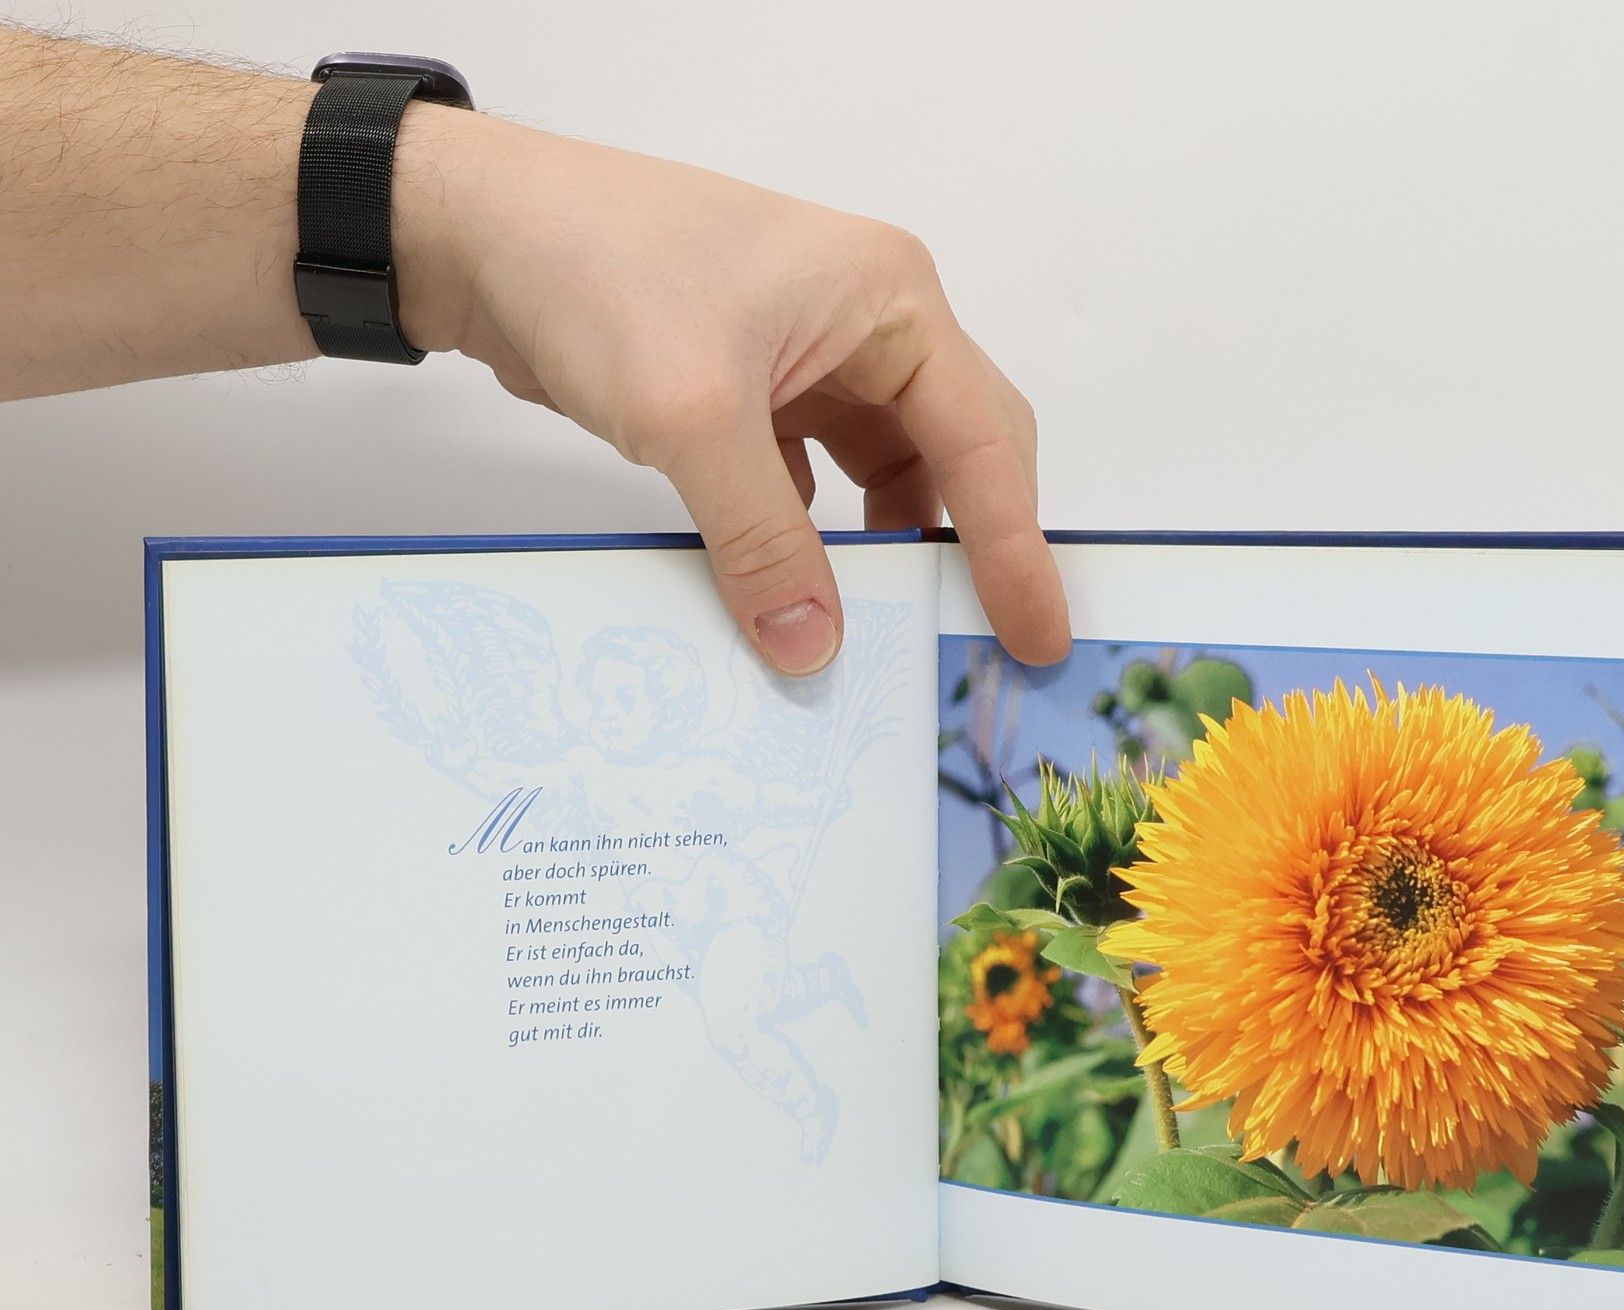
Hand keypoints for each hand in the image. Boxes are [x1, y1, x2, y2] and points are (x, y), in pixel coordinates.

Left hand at [395, 111, 1069, 677]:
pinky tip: (800, 593)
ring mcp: (809, 359)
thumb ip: (763, 541)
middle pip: (954, 454)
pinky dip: (812, 543)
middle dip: (971, 546)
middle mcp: (864, 324)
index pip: (981, 440)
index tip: (1037, 632)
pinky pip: (812, 486)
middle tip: (986, 640)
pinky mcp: (754, 394)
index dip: (1016, 546)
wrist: (473, 233)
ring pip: (884, 475)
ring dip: (885, 550)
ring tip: (892, 629)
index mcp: (886, 299)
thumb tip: (814, 649)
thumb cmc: (592, 268)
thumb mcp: (692, 417)